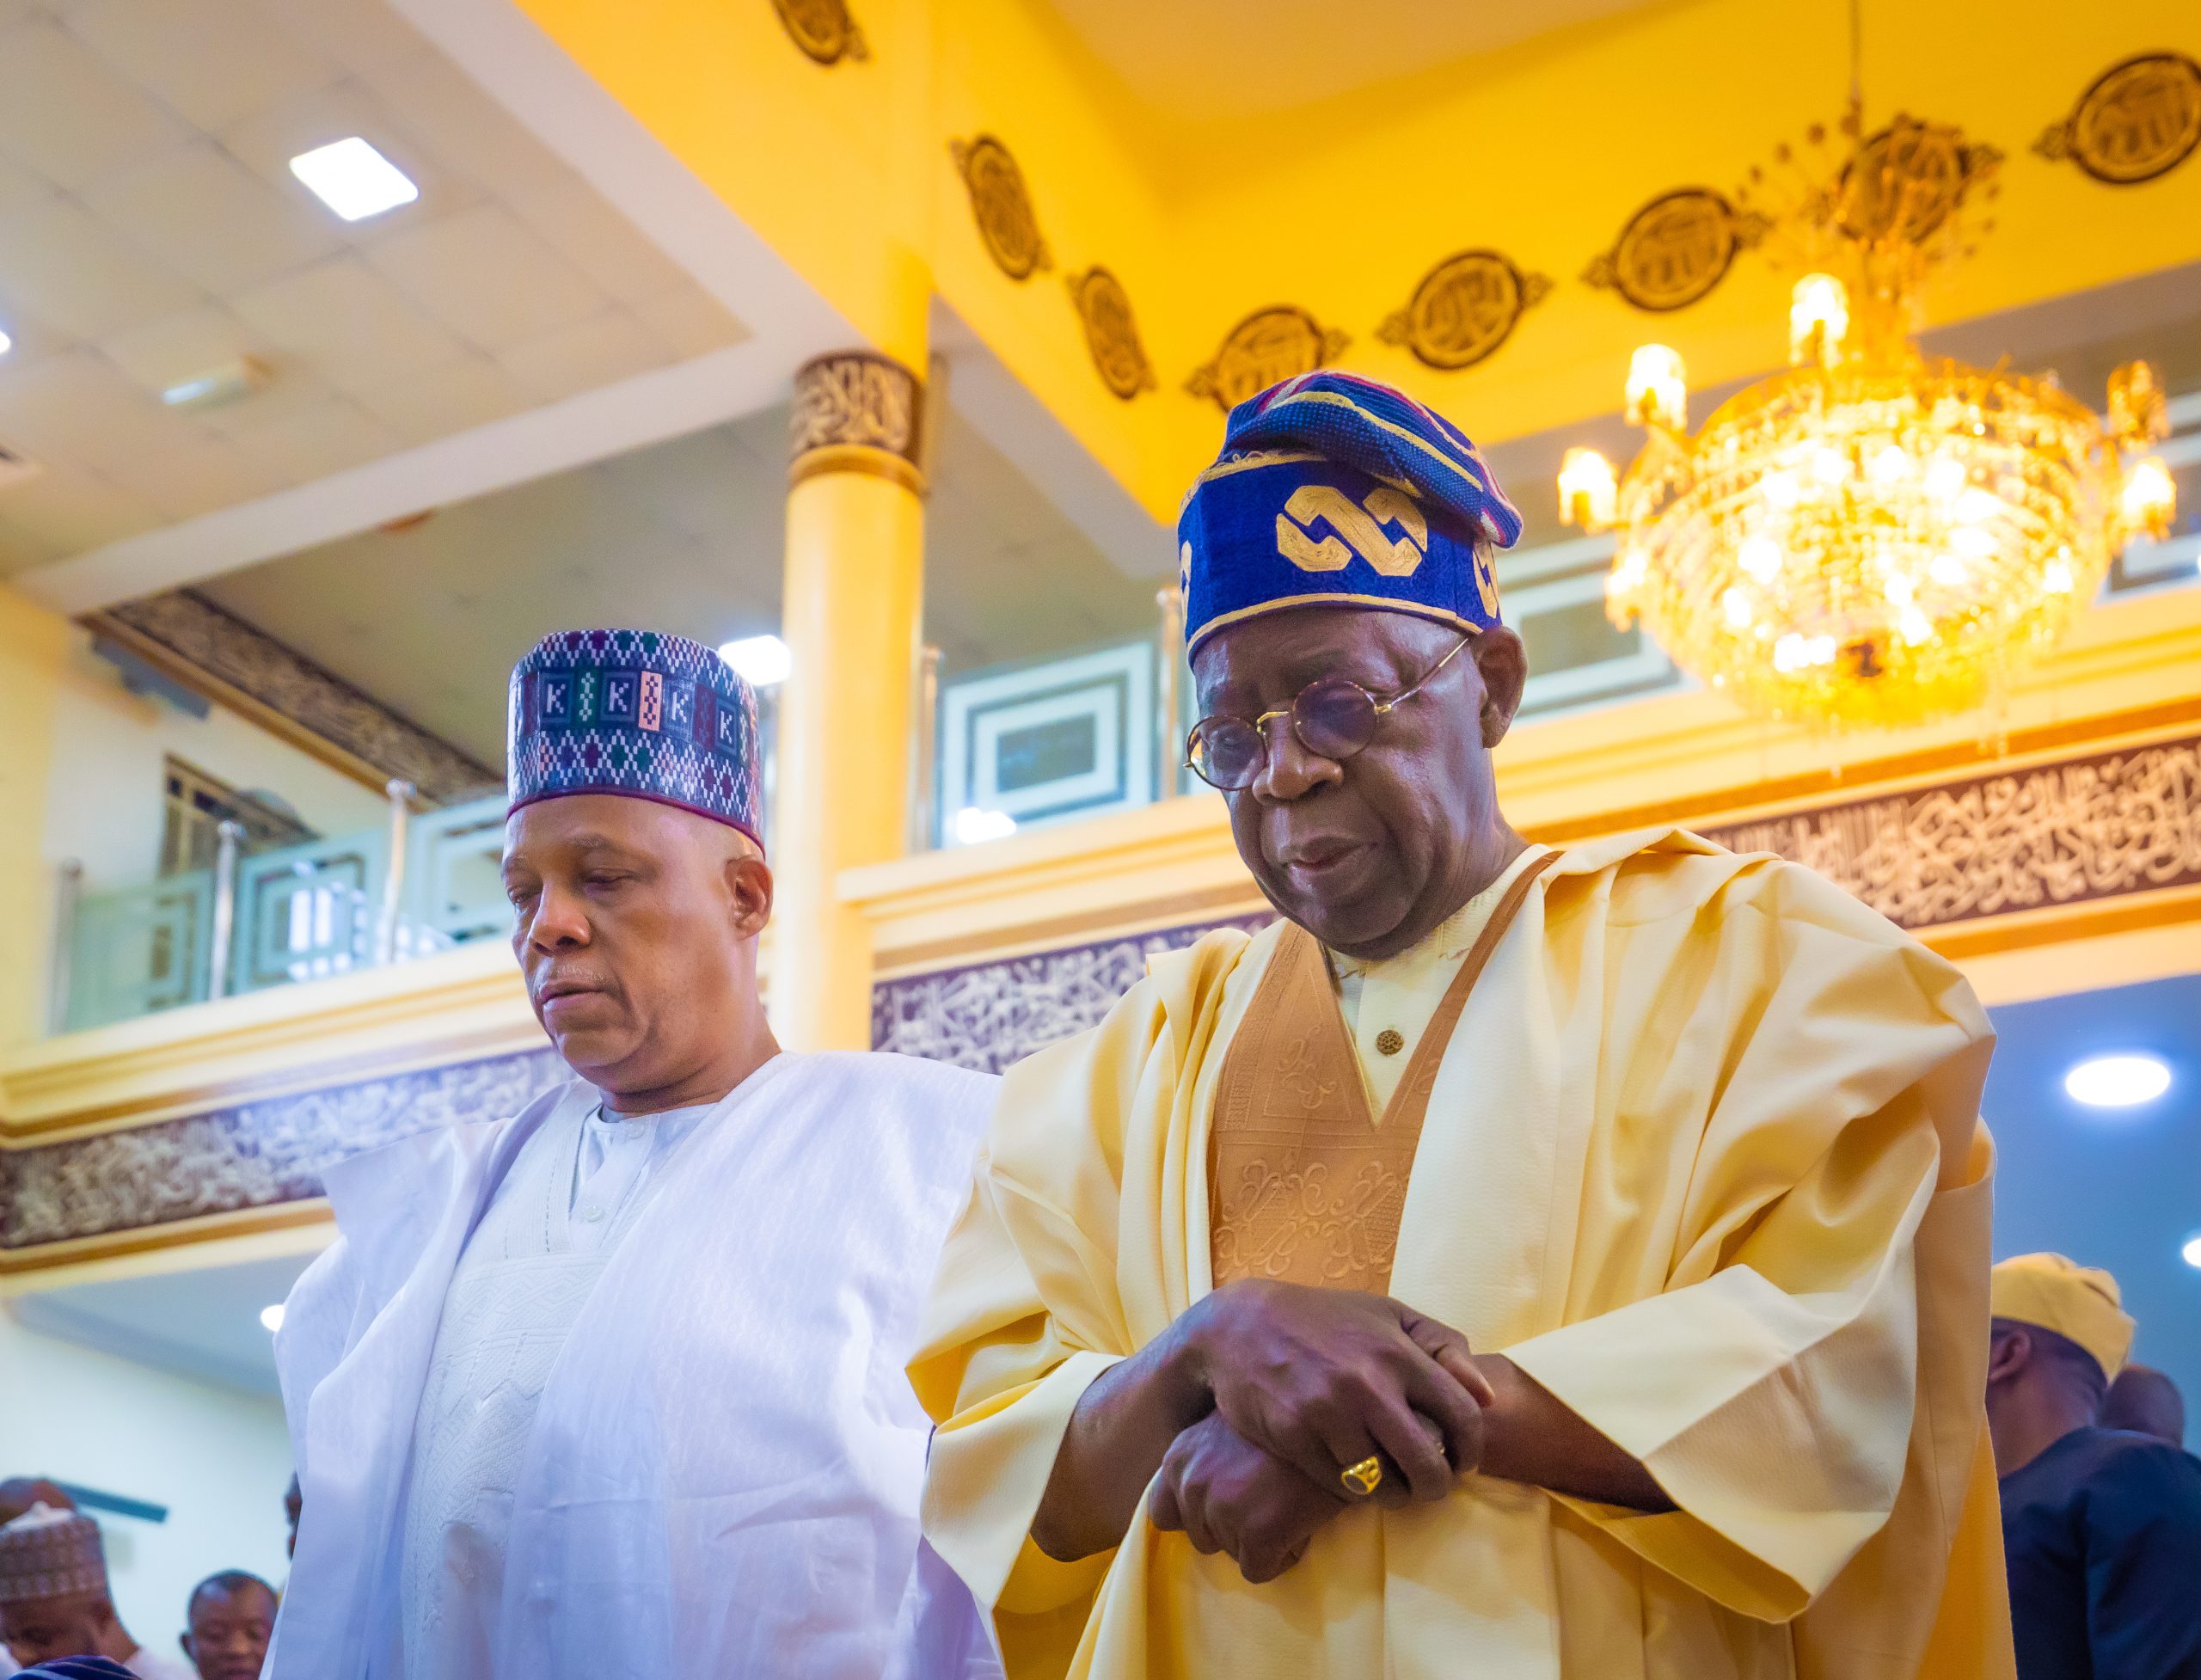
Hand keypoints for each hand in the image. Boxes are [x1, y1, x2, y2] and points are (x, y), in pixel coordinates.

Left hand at [1148, 1412, 1348, 1582]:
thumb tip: (1191, 1498)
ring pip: (1232, 1554)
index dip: (1197, 1516)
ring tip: (1283, 1504)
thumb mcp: (1226, 1425)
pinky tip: (1299, 1521)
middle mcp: (1191, 1483)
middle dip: (1233, 1528)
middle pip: (1202, 1538)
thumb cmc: (1285, 1421)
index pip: (1162, 1513)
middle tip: (1266, 1498)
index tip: (1227, 1505)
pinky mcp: (1256, 1534)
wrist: (1335, 1422)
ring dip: (1258, 1540)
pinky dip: (1282, 1555)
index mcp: (1178, 1457)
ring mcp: (1222, 1510)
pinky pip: (1259, 1570)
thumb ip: (1202, 1457)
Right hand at [1185, 1280, 1494, 1503]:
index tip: (1462, 1460)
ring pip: (1383, 1484)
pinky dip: (1354, 1490)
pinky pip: (1340, 1485)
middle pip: (1427, 1464)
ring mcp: (1328, 1413)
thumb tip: (1487, 1397)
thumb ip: (1443, 1346)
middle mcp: (1368, 1384)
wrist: (1240, 1327)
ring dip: (1396, 1494)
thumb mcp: (1387, 1315)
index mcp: (1398, 1352)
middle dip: (1438, 1486)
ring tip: (1395, 1485)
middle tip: (1432, 1485)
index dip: (1471, 1449)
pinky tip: (1355, 1476)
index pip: (1462, 1416)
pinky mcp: (1295, 1437)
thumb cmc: (1325, 1320)